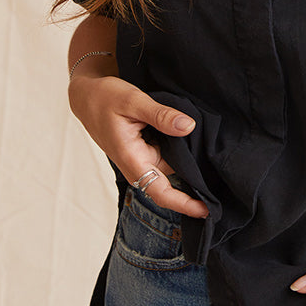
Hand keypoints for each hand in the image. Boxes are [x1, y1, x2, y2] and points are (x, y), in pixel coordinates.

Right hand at [68, 71, 208, 218]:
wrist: (87, 95)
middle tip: (218, 159)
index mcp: (133, 159)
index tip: (206, 210)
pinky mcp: (145, 150)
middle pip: (174, 177)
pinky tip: (189, 132)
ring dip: (188, 155)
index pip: (161, 191)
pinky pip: (168, 152)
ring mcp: (142, 158)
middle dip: (195, 174)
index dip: (184, 203)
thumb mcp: (134, 101)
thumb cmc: (105, 98)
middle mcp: (138, 164)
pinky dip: (180, 146)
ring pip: (173, 163)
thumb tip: (188, 126)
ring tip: (204, 135)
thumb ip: (161, 115)